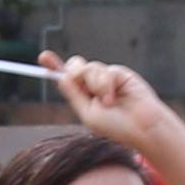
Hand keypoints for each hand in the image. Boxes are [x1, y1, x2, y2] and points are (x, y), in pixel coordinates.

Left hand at [43, 54, 177, 152]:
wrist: (142, 127)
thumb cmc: (117, 126)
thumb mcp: (88, 113)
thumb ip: (75, 95)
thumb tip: (61, 77)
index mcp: (83, 96)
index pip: (66, 79)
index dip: (54, 66)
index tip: (43, 58)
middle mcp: (93, 85)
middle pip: (74, 66)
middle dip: (74, 72)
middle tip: (82, 86)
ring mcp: (106, 78)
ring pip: (88, 68)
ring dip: (95, 85)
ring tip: (108, 102)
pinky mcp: (119, 73)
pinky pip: (104, 71)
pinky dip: (106, 85)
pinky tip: (114, 98)